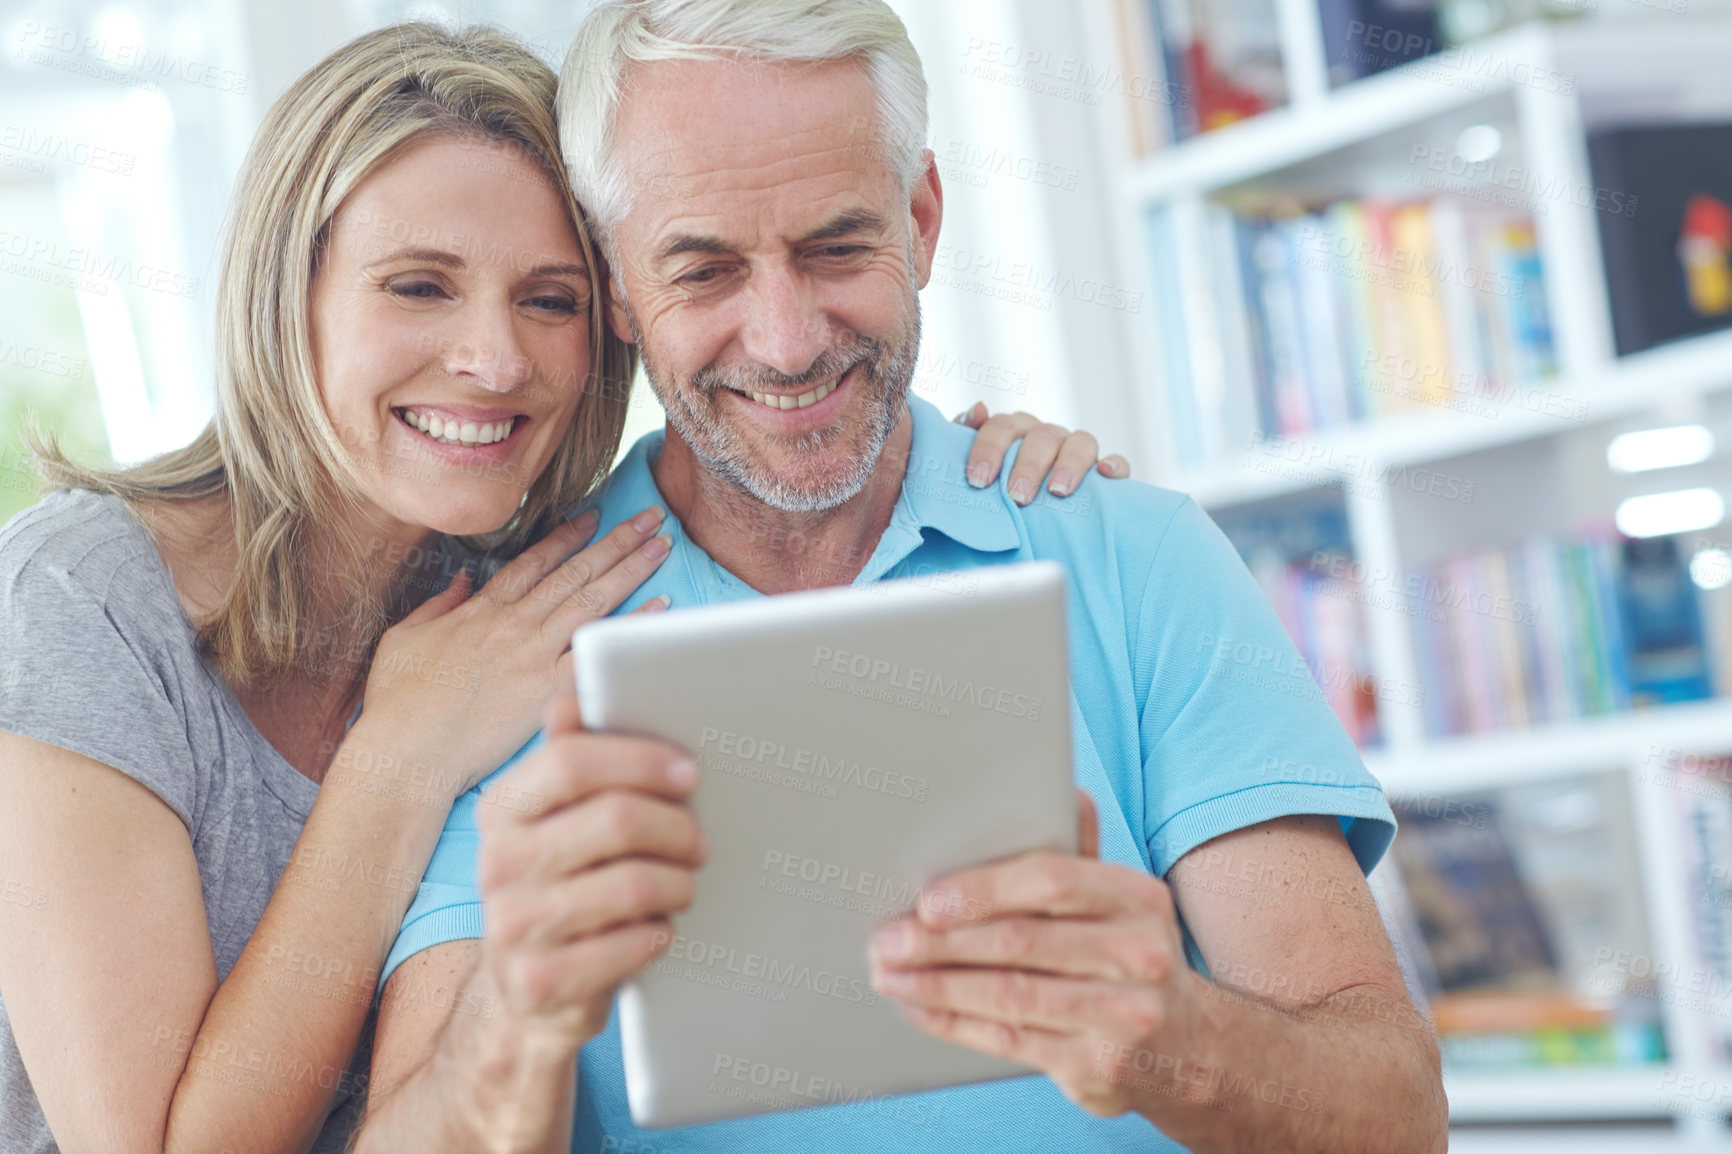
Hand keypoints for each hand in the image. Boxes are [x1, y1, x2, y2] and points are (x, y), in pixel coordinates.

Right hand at [358, 506, 672, 799]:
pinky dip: (632, 627)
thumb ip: (437, 605)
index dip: (568, 536)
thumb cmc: (396, 705)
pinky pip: (600, 651)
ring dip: (632, 566)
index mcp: (481, 611)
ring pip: (593, 598)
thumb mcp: (403, 640)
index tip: (596, 517)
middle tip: (650, 517)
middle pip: (575, 571)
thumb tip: (462, 581)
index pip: (535, 562)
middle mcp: (513, 624)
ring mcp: (533, 654)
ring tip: (661, 542)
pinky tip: (662, 606)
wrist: (405, 754)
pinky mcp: (548, 689)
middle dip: (616, 539)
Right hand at [474, 693, 704, 1050]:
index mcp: (502, 809)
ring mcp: (512, 926)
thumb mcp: (557, 821)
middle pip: (616, 820)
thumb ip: (571, 760)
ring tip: (684, 885)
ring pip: (633, 884)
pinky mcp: (538, 982)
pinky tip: (658, 931)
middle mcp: (496, 864)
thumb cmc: (562, 883)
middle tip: (700, 841)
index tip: (688, 773)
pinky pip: (628, 946)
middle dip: (675, 826)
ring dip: (677, 883)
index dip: (639, 760)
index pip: (570, 760)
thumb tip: (573, 699)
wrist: (527, 990)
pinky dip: (658, 935)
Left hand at [868, 791, 1200, 1118]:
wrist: (1189, 1048)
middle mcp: (1139, 956)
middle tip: (887, 940)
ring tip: (888, 974)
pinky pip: (1010, 1042)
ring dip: (937, 985)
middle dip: (941, 942)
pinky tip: (919, 1007)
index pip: (1052, 882)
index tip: (926, 901)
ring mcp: (1123, 1017)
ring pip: (1010, 996)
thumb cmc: (1128, 957)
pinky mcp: (1098, 1068)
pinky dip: (954, 1023)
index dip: (984, 890)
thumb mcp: (1119, 903)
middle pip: (1022, 943)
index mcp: (1137, 898)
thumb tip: (1066, 793)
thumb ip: (1080, 855)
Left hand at [955, 402, 1131, 504]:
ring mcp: (1077, 450)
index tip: (978, 481)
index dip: (989, 450)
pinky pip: (1117, 462)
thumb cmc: (997, 488)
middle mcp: (1046, 435)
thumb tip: (978, 410)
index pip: (1000, 427)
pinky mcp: (1105, 471)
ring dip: (1069, 464)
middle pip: (1041, 437)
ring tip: (1057, 491)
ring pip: (1080, 443)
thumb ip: (963, 437)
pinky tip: (1105, 474)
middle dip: (1028, 466)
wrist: (1034, 514)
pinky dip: (1114, 464)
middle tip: (1017, 496)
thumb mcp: (976, 465)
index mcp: (1014, 430)